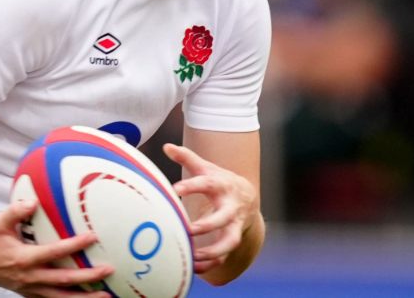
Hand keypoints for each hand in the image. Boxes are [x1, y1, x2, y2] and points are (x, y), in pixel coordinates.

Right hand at [0, 199, 113, 296]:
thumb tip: (33, 202)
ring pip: (61, 297)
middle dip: (88, 277)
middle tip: (108, 270)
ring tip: (105, 295)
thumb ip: (15, 211)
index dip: (74, 245)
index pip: (54, 252)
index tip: (92, 237)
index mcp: (23, 259)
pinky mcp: (30, 293)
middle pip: (64, 280)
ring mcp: (30, 288)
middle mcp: (29, 277)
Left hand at [164, 143, 259, 273]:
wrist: (246, 197)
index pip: (207, 183)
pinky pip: (224, 256)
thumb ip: (187, 158)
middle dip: (208, 225)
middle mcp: (231, 207)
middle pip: (223, 218)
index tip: (174, 190)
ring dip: (212, 251)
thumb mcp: (206, 168)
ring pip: (229, 242)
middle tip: (188, 229)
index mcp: (222, 186)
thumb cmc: (219, 181)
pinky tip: (193, 268)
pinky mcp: (231, 240)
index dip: (192, 185)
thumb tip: (167, 146)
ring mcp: (234, 225)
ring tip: (192, 256)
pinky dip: (210, 265)